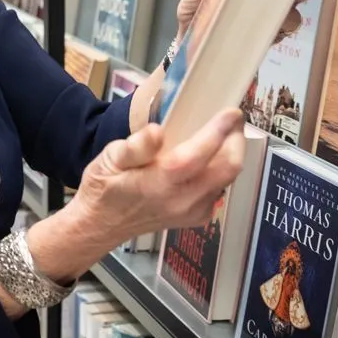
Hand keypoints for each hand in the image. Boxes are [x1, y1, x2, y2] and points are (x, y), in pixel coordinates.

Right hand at [68, 108, 245, 244]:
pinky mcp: (198, 217)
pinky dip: (221, 169)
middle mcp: (184, 200)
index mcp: (161, 183)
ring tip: (224, 133)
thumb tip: (156, 131)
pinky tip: (210, 157)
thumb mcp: (110, 159)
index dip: (219, 130)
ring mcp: (194, 211)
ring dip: (231, 154)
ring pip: (228, 179)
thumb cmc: (104, 188)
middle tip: (232, 119)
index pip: (200, 154)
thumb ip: (135, 146)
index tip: (230, 112)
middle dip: (236, 140)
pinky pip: (220, 188)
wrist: (101, 224)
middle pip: (228, 168)